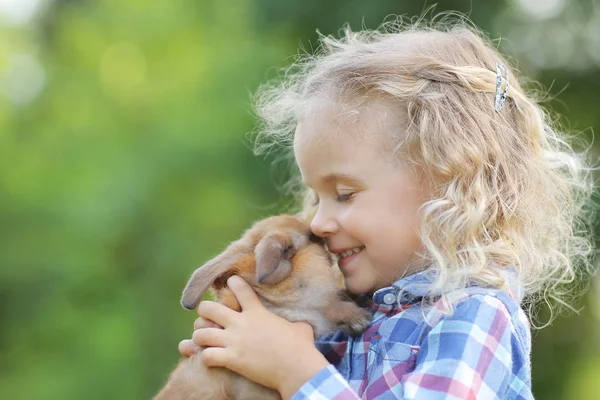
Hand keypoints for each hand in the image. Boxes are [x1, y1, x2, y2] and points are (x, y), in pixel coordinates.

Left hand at [184, 275, 328, 398]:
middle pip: (208, 308)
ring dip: (200, 337)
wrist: (296, 367)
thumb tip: (301, 325)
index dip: (232, 283)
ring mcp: (234, 341)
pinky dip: (205, 358)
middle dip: (204, 312)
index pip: (238, 288)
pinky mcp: (232, 359)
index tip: (231, 284)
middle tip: (208, 319)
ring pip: (201, 333)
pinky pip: (206, 356)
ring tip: (203, 341)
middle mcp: (241, 323)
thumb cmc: (301, 347)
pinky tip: (210, 359)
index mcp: (257, 312)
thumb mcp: (300, 328)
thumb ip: (293, 323)